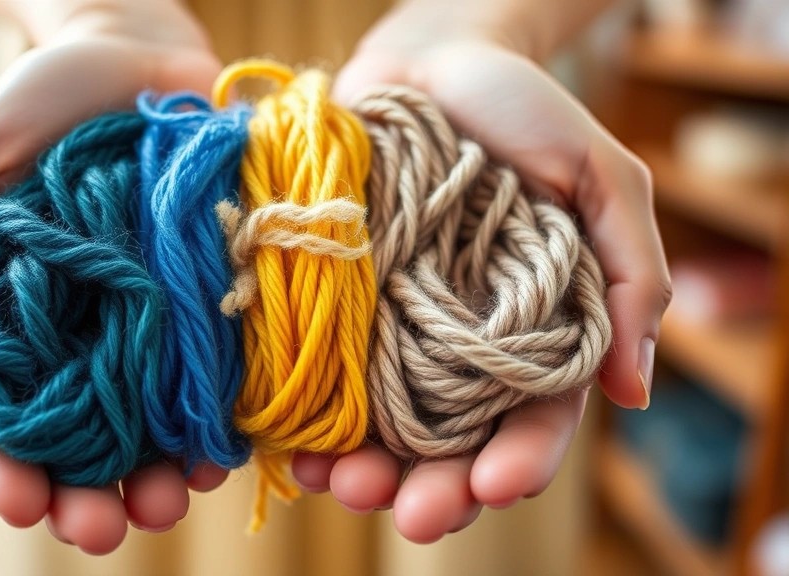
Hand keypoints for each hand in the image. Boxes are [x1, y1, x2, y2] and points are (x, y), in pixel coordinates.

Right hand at [0, 0, 225, 553]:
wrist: (140, 53)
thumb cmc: (41, 104)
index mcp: (21, 319)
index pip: (6, 416)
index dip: (8, 469)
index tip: (22, 502)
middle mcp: (91, 335)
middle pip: (85, 441)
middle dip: (90, 494)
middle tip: (103, 525)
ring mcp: (156, 323)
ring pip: (154, 427)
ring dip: (157, 476)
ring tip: (165, 498)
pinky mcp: (216, 301)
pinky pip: (221, 377)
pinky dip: (221, 422)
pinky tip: (219, 448)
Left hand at [292, 17, 671, 542]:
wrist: (423, 64)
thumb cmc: (520, 113)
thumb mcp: (601, 180)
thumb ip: (629, 276)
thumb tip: (634, 392)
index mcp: (524, 331)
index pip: (531, 418)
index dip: (519, 460)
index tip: (495, 484)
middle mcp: (453, 344)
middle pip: (448, 442)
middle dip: (433, 488)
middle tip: (414, 514)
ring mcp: (388, 329)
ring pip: (379, 424)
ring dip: (365, 467)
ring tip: (347, 485)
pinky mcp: (331, 307)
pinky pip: (319, 376)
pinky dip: (307, 419)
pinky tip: (297, 448)